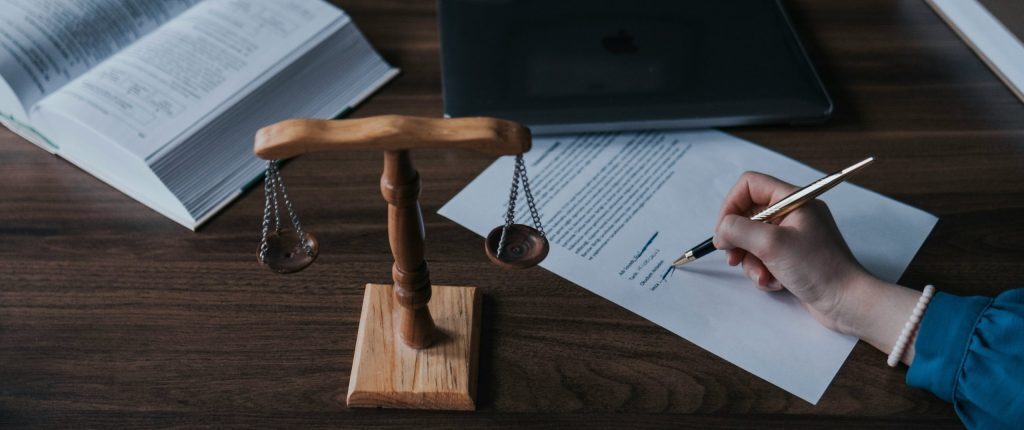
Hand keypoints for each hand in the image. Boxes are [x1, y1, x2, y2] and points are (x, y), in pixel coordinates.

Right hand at [712, 172, 870, 330]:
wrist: (847, 302)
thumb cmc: (818, 268)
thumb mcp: (771, 244)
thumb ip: (738, 230)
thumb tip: (721, 231)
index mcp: (794, 200)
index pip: (750, 186)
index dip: (731, 205)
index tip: (724, 230)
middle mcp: (794, 214)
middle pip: (748, 215)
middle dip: (739, 239)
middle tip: (734, 257)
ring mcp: (794, 237)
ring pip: (753, 240)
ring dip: (751, 261)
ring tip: (763, 276)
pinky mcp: (793, 258)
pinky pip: (764, 258)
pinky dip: (763, 271)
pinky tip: (775, 283)